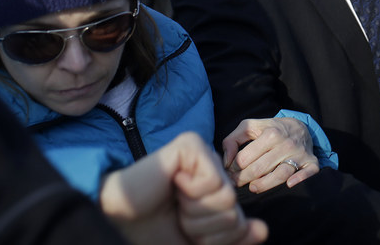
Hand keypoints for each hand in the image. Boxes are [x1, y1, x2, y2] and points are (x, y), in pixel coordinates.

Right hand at [100, 131, 266, 244]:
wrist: (116, 218)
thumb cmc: (153, 232)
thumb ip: (231, 239)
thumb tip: (263, 230)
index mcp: (216, 193)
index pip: (240, 224)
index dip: (214, 240)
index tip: (184, 231)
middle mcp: (214, 171)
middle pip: (235, 213)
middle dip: (204, 227)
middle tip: (177, 216)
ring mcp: (204, 155)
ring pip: (227, 199)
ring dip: (195, 213)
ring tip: (175, 201)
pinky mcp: (192, 145)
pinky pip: (213, 181)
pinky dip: (191, 192)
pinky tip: (173, 184)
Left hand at [223, 117, 319, 192]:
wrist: (300, 127)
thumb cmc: (271, 129)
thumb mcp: (251, 127)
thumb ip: (233, 140)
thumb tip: (226, 161)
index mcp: (270, 134)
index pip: (245, 158)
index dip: (233, 168)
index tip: (229, 172)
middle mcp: (286, 144)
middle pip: (259, 169)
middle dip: (243, 179)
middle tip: (235, 184)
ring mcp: (299, 154)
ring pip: (280, 175)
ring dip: (264, 185)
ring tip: (253, 187)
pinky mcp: (311, 162)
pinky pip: (308, 173)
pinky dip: (299, 179)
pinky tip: (289, 184)